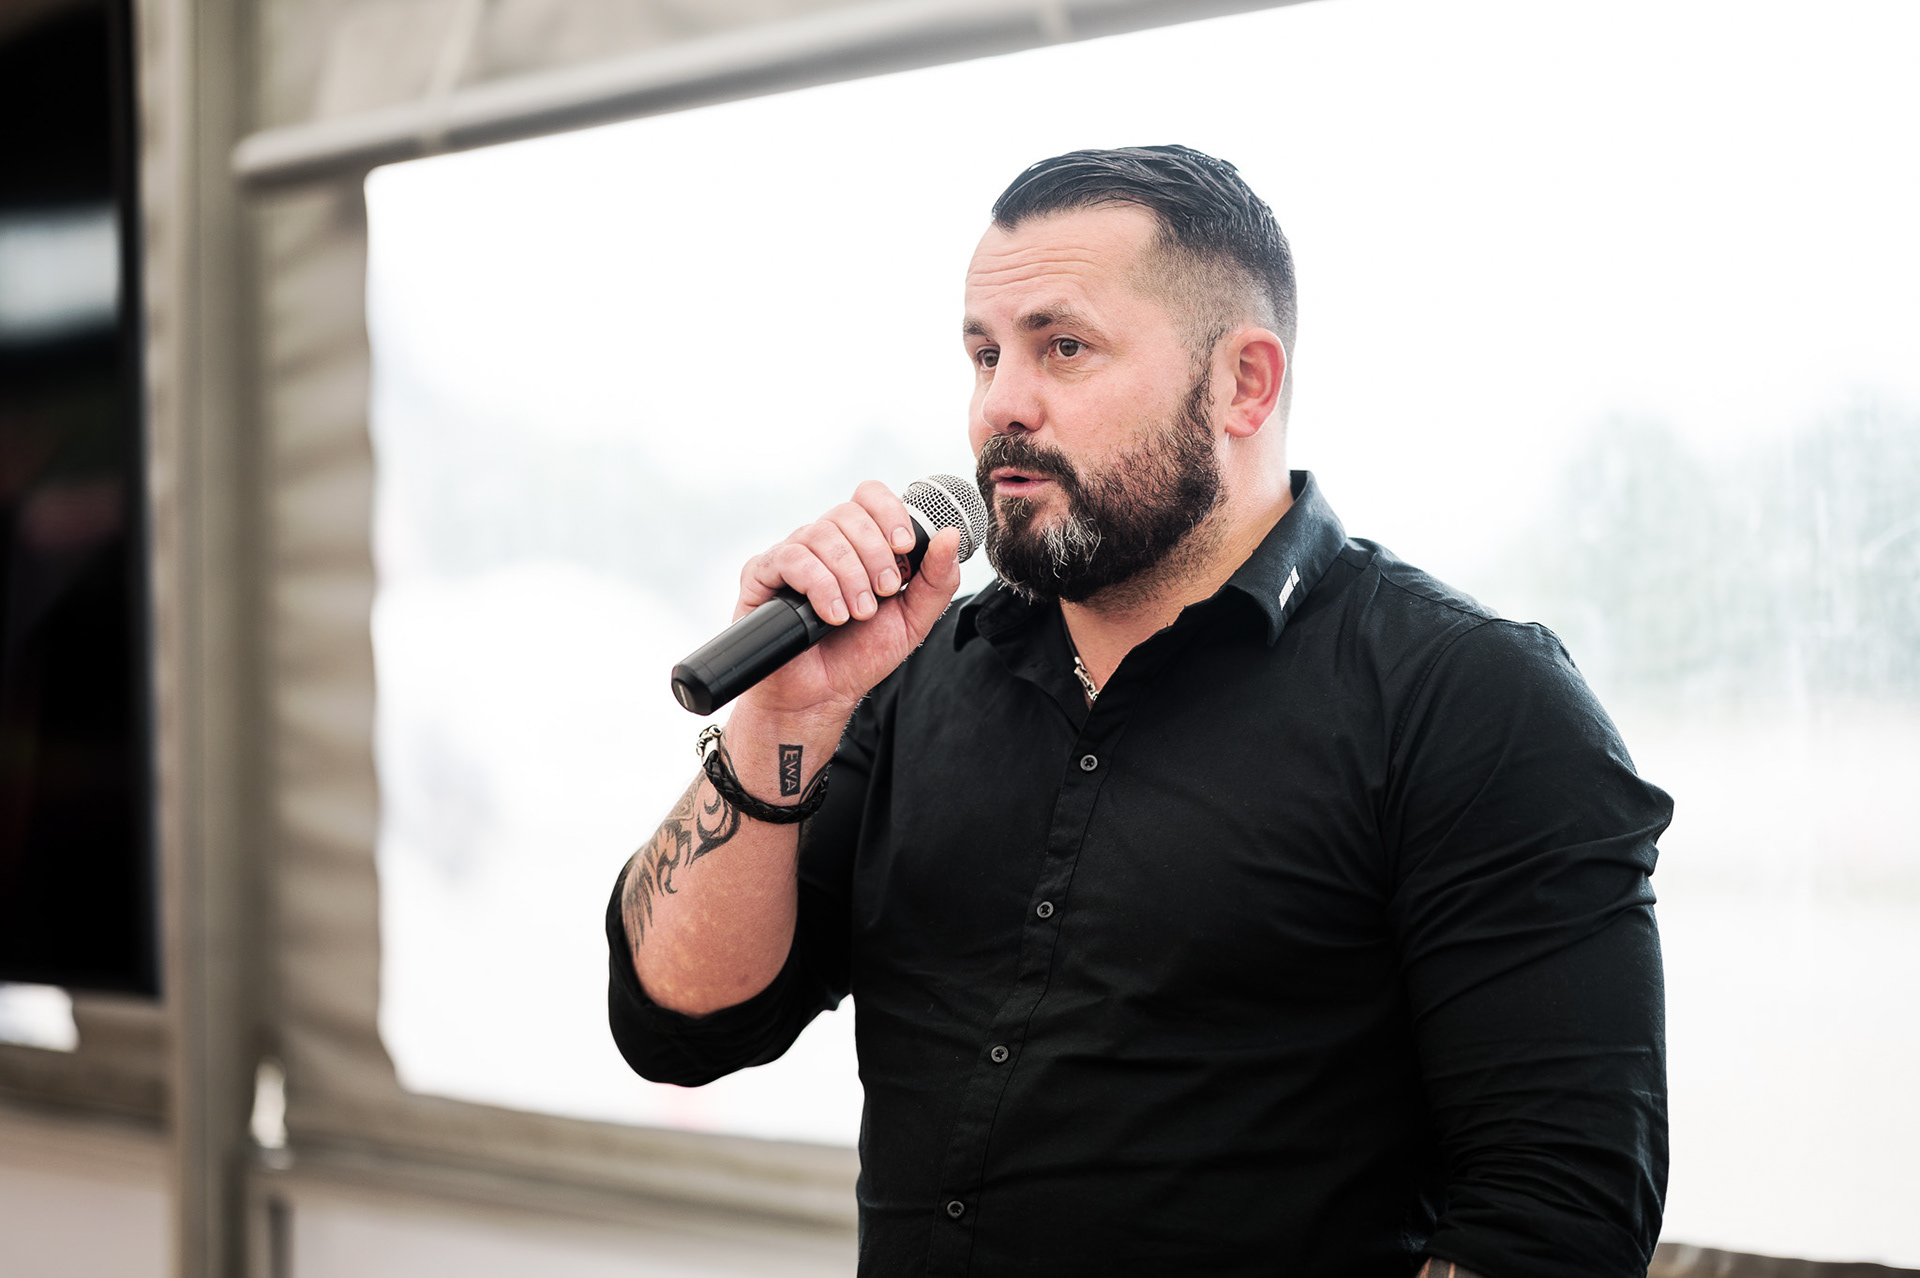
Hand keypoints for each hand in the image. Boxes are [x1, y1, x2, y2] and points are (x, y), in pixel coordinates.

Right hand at [732, 480, 963, 721]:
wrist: (820, 695)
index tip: (904, 548)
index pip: (869, 496)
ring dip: (849, 576)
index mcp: (858, 543)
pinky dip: (820, 586)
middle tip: (882, 594)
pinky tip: (832, 615)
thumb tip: (951, 536)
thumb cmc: (860, 655)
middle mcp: (823, 542)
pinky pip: (791, 557)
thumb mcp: (913, 619)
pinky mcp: (762, 573)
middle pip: (848, 513)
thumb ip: (936, 580)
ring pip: (821, 534)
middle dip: (874, 555)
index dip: (889, 513)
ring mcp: (792, 555)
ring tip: (858, 614)